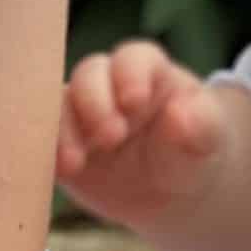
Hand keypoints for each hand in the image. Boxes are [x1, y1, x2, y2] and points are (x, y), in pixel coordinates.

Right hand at [54, 39, 222, 229]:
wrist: (169, 191)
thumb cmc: (191, 153)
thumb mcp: (208, 140)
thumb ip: (201, 124)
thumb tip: (181, 114)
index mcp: (146, 72)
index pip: (132, 59)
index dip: (129, 75)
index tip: (135, 102)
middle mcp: (107, 85)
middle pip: (89, 75)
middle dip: (94, 102)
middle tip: (111, 136)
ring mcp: (79, 113)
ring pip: (58, 105)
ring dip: (63, 130)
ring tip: (77, 162)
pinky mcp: (61, 143)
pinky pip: (42, 140)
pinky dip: (43, 153)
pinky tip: (55, 171)